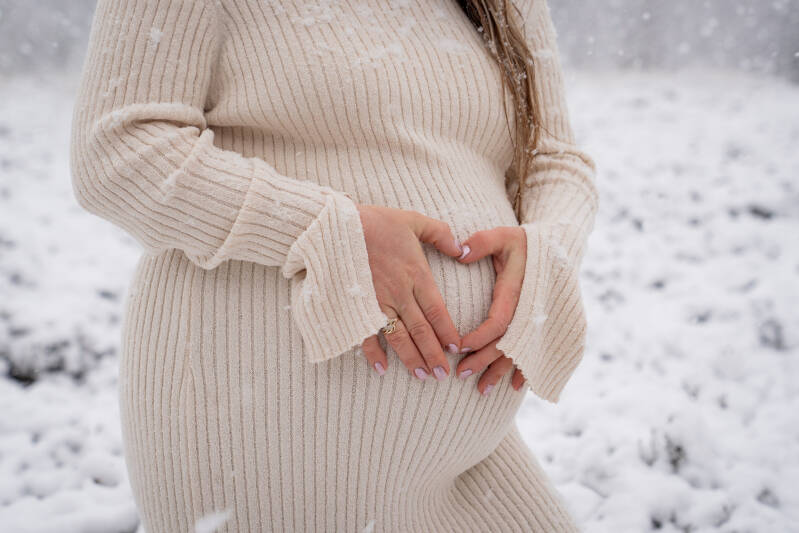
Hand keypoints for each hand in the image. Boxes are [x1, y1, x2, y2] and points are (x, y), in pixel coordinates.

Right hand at [356, 204, 464, 380]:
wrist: (335, 225)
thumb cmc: (375, 221)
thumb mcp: (413, 220)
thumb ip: (440, 234)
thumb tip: (461, 249)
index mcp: (415, 274)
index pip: (436, 310)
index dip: (447, 331)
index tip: (456, 348)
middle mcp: (398, 293)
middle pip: (421, 330)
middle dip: (433, 354)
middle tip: (442, 375)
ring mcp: (376, 302)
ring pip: (399, 337)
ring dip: (411, 359)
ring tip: (421, 376)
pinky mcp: (356, 306)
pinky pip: (366, 335)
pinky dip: (374, 353)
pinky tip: (382, 368)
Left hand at [454, 226, 527, 393]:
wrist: (557, 247)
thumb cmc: (523, 242)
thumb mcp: (502, 236)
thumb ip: (482, 242)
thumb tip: (461, 252)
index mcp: (516, 292)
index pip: (498, 322)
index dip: (479, 337)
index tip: (458, 347)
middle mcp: (528, 312)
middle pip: (505, 344)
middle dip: (483, 361)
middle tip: (461, 374)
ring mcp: (537, 321)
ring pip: (518, 353)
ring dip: (499, 372)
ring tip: (482, 390)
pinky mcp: (542, 326)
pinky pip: (534, 353)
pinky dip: (525, 371)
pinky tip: (514, 387)